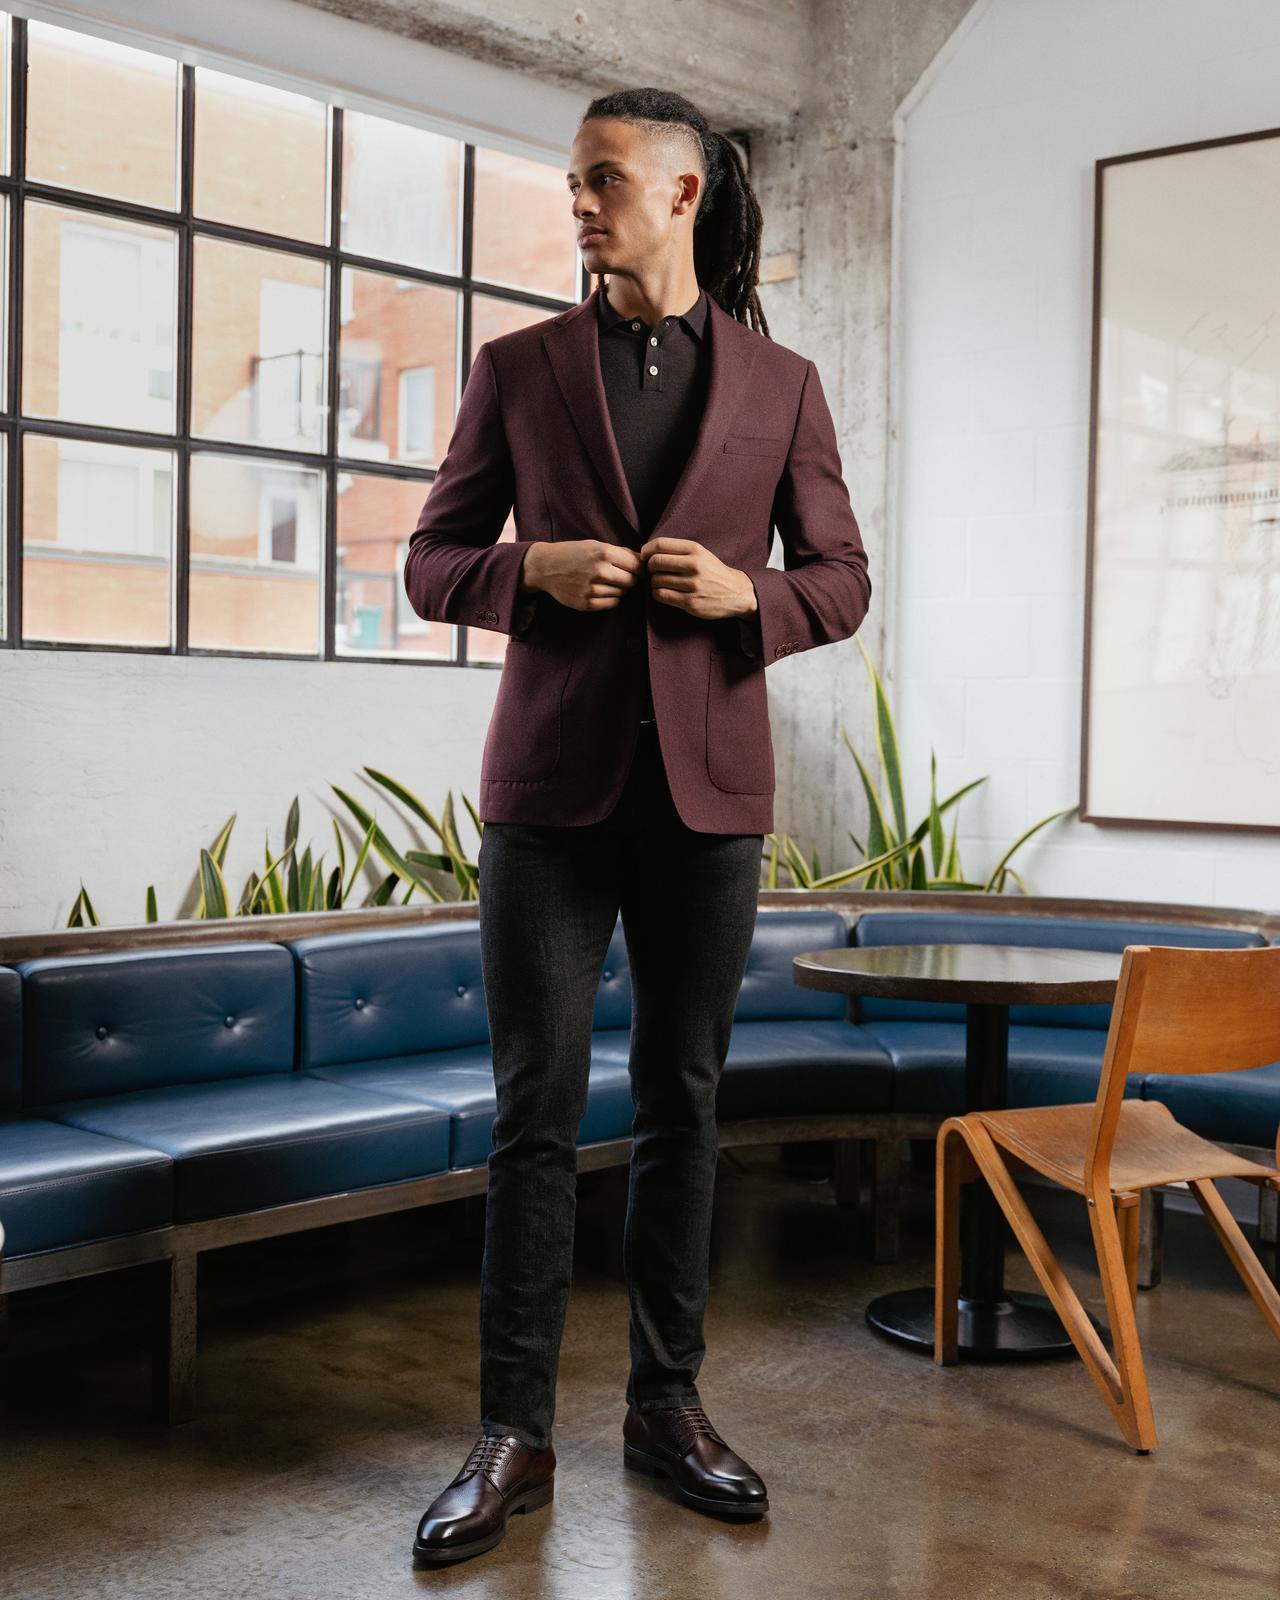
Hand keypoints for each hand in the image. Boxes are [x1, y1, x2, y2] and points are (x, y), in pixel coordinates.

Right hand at [521, 539, 643, 611]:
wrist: (545, 566)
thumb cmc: (573, 553)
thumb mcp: (596, 545)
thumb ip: (620, 552)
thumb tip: (644, 561)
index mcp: (604, 553)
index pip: (637, 566)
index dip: (638, 568)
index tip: (633, 568)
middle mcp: (600, 571)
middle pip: (632, 581)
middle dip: (629, 579)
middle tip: (618, 575)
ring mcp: (592, 589)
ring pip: (622, 593)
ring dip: (618, 589)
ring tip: (604, 581)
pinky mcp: (586, 603)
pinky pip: (612, 604)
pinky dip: (610, 598)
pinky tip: (600, 590)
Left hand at [638, 536, 757, 619]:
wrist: (736, 592)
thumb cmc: (713, 572)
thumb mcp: (701, 554)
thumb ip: (678, 551)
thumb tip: (648, 552)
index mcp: (695, 550)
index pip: (660, 545)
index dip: (646, 550)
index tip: (644, 556)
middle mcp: (694, 565)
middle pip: (656, 562)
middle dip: (649, 567)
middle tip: (652, 572)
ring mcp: (692, 585)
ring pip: (656, 580)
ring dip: (653, 582)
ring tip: (660, 583)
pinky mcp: (690, 602)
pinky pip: (662, 595)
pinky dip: (657, 594)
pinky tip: (663, 593)